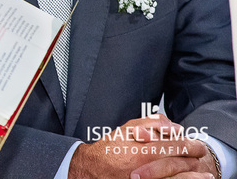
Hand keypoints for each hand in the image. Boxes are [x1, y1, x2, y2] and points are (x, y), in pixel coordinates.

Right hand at [69, 114, 211, 178]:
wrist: (93, 169)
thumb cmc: (109, 149)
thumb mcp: (126, 130)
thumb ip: (149, 123)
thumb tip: (173, 125)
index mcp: (144, 149)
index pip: (176, 145)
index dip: (190, 144)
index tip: (197, 144)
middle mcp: (148, 166)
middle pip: (180, 162)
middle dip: (193, 157)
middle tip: (199, 153)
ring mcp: (149, 178)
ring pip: (179, 177)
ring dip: (194, 174)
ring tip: (203, 173)